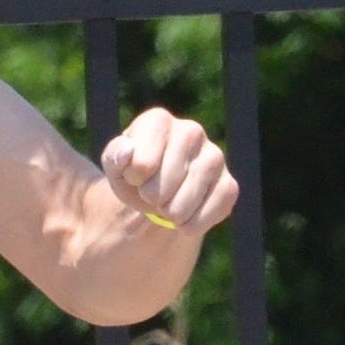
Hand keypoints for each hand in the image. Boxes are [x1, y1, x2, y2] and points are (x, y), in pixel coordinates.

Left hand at [100, 107, 237, 233]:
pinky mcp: (230, 183)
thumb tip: (127, 152)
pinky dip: (192, 224)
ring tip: (166, 204)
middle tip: (151, 193)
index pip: (141, 164)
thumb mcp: (116, 166)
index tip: (135, 175)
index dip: (132, 179)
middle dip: (151, 198)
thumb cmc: (134, 173)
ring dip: (170, 213)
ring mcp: (215, 156)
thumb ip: (115, 156)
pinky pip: (211, 212)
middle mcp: (191, 131)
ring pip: (186, 202)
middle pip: (162, 186)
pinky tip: (184, 219)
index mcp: (158, 120)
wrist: (159, 191)